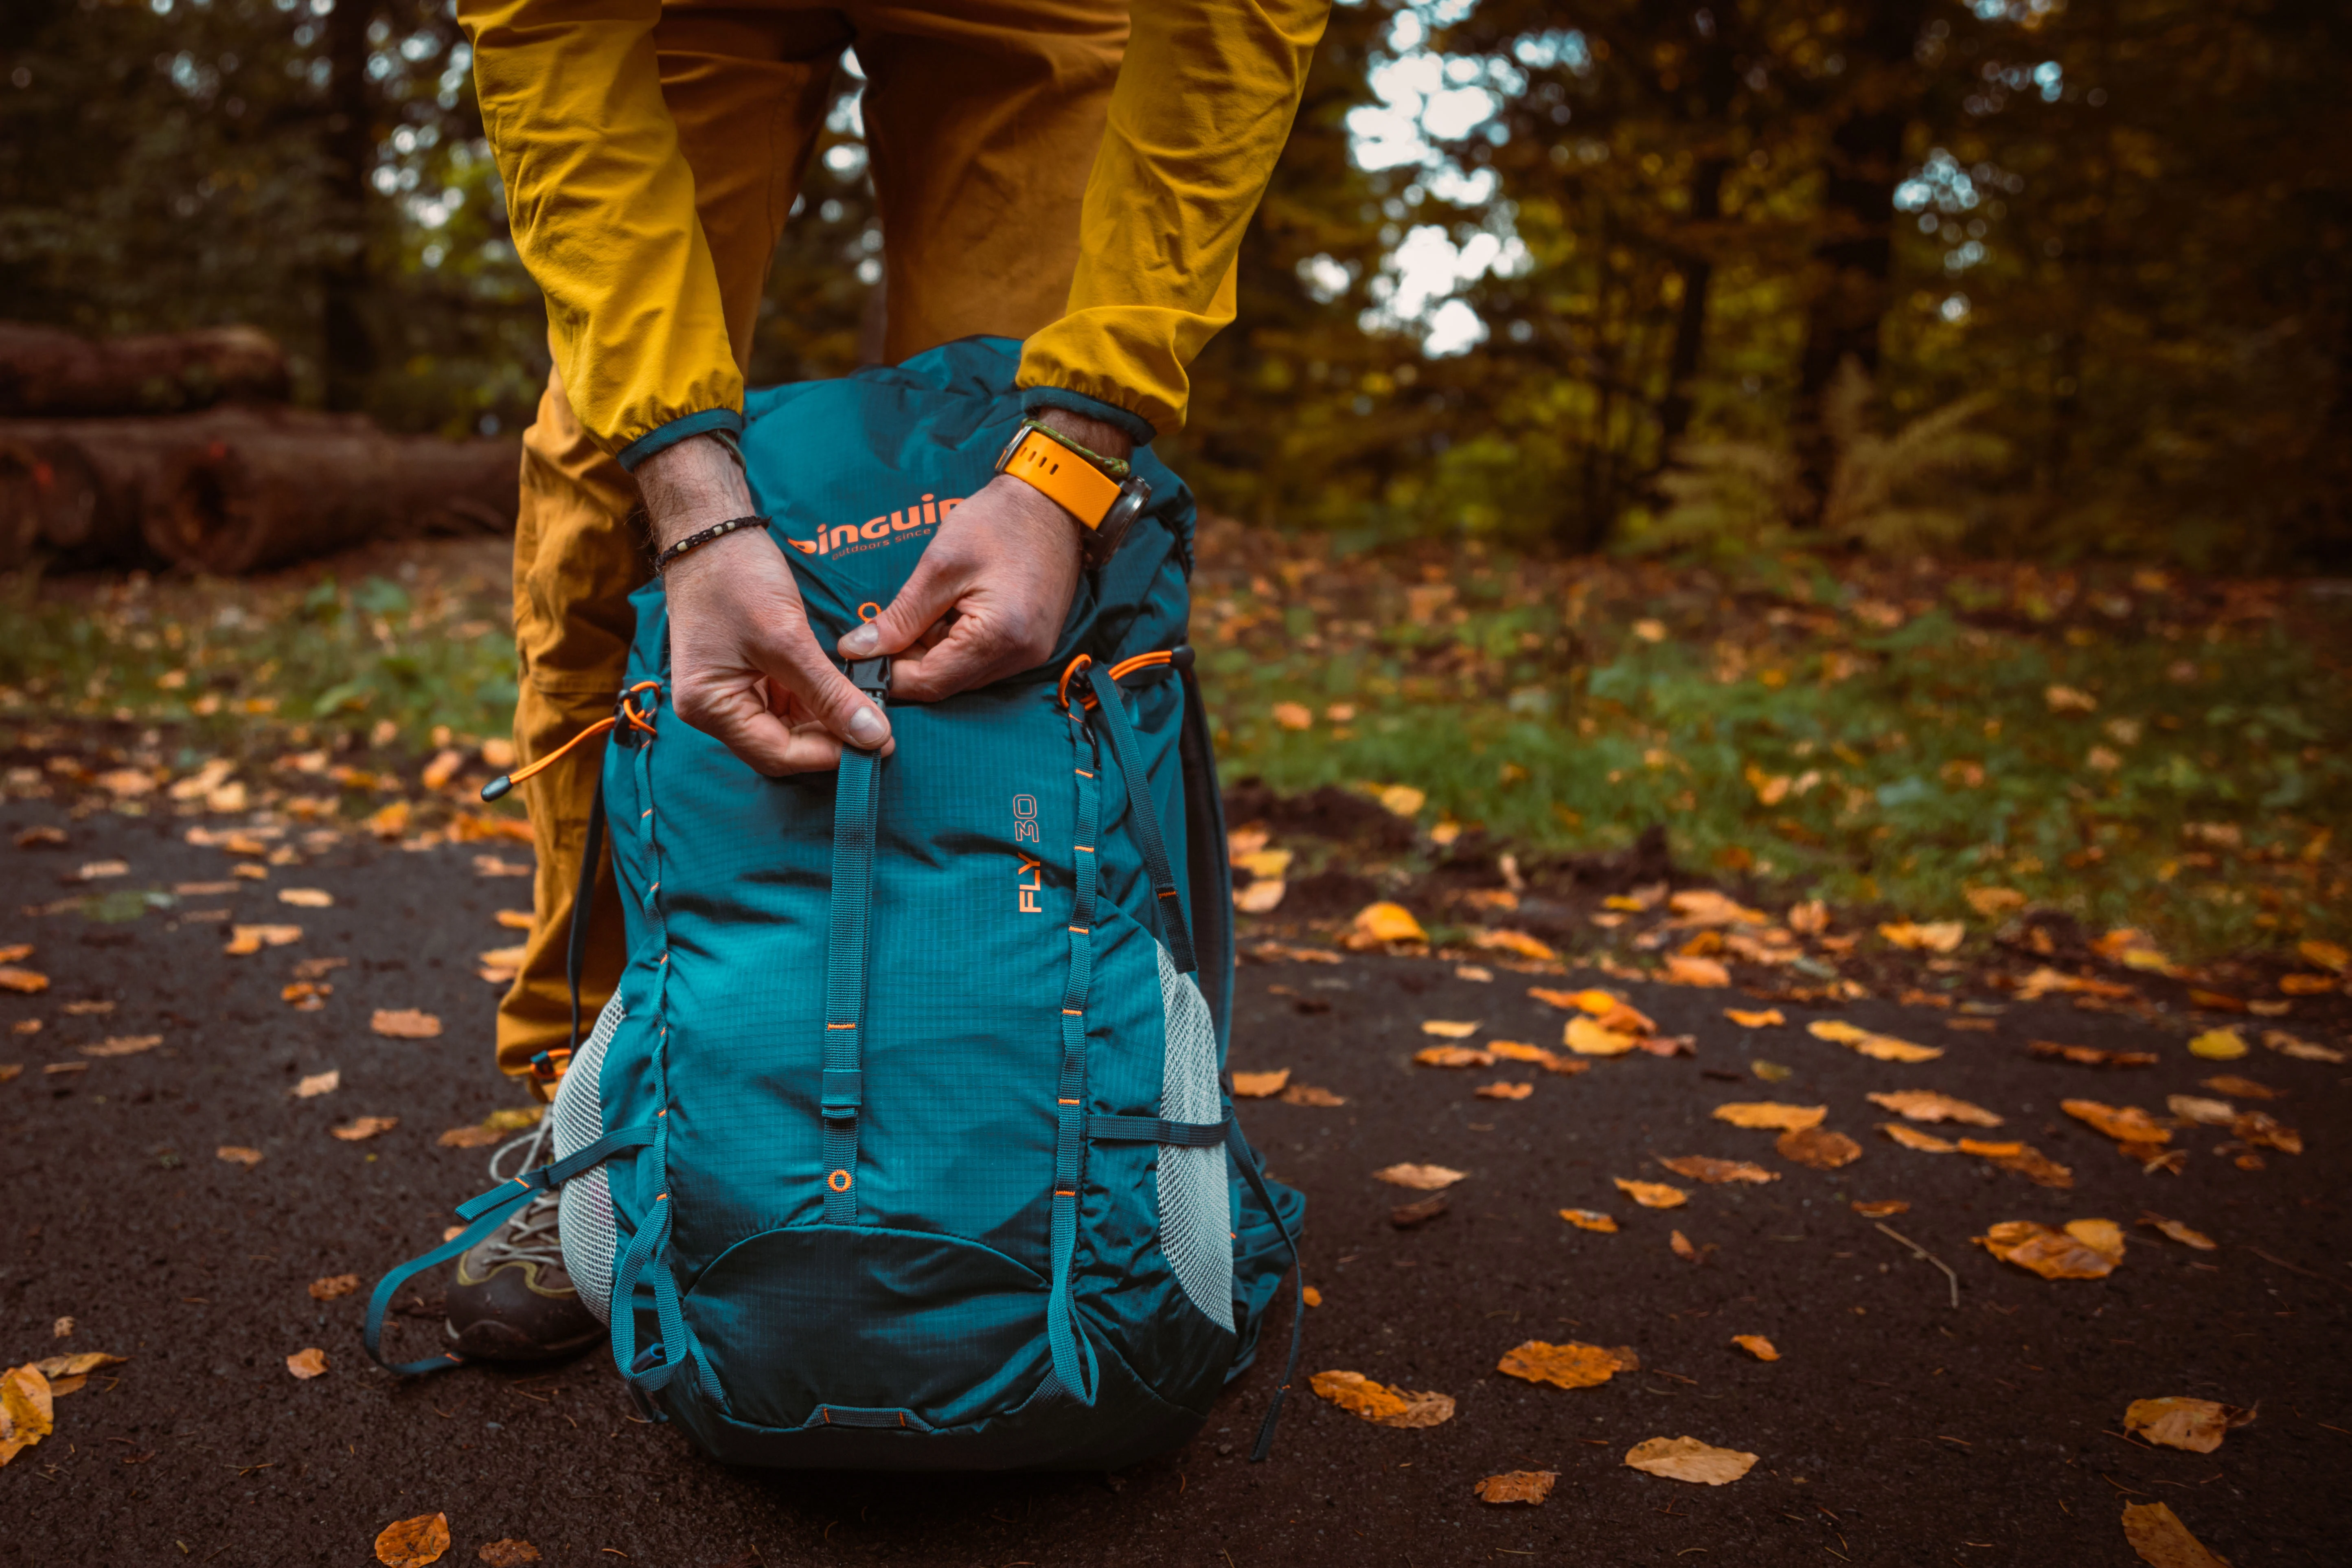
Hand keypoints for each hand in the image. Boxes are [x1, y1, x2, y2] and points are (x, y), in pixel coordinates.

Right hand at [638, 434, 889, 773]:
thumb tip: (872, 736)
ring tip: (870, 711)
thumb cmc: (736, 578)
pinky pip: (787, 702)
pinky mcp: (747, 674)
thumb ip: (829, 692)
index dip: (829, 755)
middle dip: (830, 741)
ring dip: (827, 722)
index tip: (877, 744)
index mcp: (709, 707)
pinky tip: (847, 693)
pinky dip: (817, 701)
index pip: (777, 755)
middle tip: (881, 732)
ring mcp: (730, 692)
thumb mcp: (786, 638)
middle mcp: (714, 709)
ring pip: (788, 727)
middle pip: (781, 748)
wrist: (712, 530)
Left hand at [838, 410, 1127, 700]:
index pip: (931, 682)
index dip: (890, 674)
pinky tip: (951, 611)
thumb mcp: (939, 566)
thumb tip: (859, 649)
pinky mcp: (1032, 644)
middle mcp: (1021, 657)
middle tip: (886, 627)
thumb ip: (900, 617)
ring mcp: (1031, 654)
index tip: (860, 654)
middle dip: (910, 661)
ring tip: (926, 609)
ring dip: (933, 651)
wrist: (1053, 502)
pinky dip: (956, 644)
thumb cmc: (999, 522)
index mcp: (999, 637)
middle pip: (947, 683)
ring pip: (963, 674)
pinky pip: (982, 660)